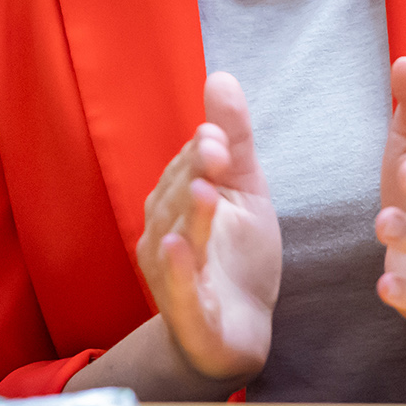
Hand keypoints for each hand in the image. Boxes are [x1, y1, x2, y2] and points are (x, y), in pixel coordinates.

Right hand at [134, 72, 279, 383]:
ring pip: (176, 240)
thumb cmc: (235, 256)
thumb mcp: (244, 191)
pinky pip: (178, 291)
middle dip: (193, 175)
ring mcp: (171, 278)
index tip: (219, 136)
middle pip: (176, 200)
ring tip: (204, 191)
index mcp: (174, 202)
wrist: (239, 331)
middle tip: (216, 152)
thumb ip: (233, 139)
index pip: (185, 169)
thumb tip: (221, 75)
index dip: (201, 152)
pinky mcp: (188, 316)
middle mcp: (162, 235)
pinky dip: (178, 271)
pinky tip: (177, 248)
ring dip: (188, 217)